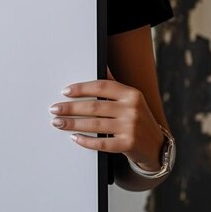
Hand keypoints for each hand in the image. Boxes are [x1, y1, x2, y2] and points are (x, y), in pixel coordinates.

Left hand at [48, 67, 163, 170]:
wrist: (156, 145)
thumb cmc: (137, 119)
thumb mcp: (130, 99)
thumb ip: (113, 85)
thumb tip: (100, 65)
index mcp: (131, 94)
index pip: (102, 86)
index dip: (82, 88)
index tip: (65, 92)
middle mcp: (132, 109)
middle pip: (94, 106)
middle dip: (71, 108)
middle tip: (55, 109)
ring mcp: (131, 127)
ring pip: (95, 124)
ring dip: (73, 124)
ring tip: (58, 122)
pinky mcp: (128, 144)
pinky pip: (101, 143)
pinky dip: (86, 141)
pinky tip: (74, 138)